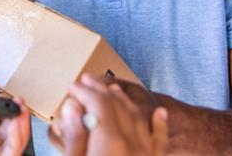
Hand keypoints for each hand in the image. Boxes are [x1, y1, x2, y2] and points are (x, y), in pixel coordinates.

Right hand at [49, 74, 168, 155]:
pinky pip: (160, 140)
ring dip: (123, 100)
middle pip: (117, 106)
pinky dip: (159, 124)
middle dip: (99, 90)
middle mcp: (132, 144)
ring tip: (110, 90)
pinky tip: (160, 113)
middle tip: (84, 83)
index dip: (83, 91)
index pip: (98, 103)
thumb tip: (71, 109)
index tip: (71, 87)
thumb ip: (73, 137)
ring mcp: (146, 154)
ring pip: (137, 117)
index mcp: (110, 143)